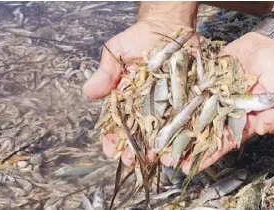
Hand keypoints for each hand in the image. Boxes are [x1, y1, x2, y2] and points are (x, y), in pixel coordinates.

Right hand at [82, 19, 199, 165]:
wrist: (169, 25)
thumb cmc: (139, 38)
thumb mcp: (115, 52)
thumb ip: (105, 74)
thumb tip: (88, 92)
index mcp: (124, 99)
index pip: (115, 123)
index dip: (112, 139)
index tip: (110, 151)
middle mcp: (143, 106)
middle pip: (137, 134)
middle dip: (133, 150)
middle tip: (132, 161)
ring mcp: (164, 105)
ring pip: (159, 133)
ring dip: (156, 148)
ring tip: (156, 160)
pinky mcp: (185, 101)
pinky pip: (182, 121)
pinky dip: (180, 136)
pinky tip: (178, 149)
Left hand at [159, 32, 273, 173]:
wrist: (273, 44)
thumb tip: (263, 130)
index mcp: (244, 122)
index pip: (223, 143)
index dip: (207, 156)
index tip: (189, 168)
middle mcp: (225, 111)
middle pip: (202, 132)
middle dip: (185, 146)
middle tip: (166, 159)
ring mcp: (214, 95)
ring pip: (192, 114)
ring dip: (176, 127)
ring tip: (158, 142)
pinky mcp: (206, 79)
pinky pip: (190, 90)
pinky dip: (175, 100)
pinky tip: (159, 111)